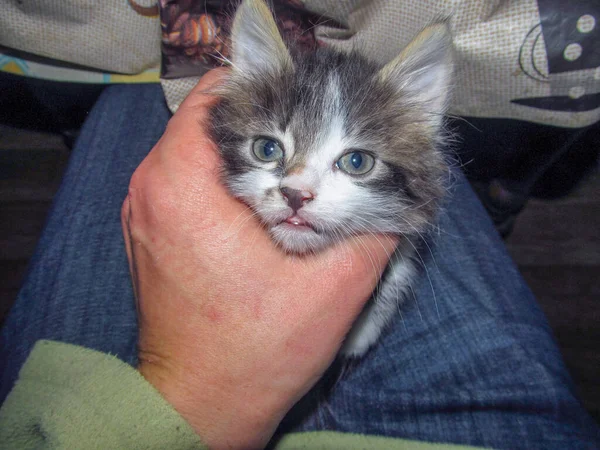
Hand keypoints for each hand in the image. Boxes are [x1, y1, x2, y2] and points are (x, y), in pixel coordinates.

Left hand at [121, 68, 396, 448]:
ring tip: (290, 168)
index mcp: (184, 185)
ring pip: (197, 150)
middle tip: (309, 135)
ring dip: (243, 152)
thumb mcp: (335, 285)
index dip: (271, 91)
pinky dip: (221, 179)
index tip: (310, 106)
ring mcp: (142, 211)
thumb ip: (373, 225)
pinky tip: (260, 202)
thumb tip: (397, 185)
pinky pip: (185, 181)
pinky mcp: (149, 232)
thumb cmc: (256, 351)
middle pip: (208, 120)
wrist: (201, 405)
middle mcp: (150, 188)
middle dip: (262, 121)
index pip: (220, 95)